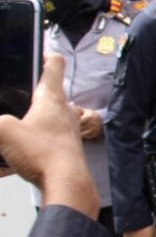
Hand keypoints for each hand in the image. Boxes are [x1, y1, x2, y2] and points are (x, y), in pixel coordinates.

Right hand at [0, 54, 98, 218]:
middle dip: (31, 95)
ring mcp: (68, 130)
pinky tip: (13, 159)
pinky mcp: (65, 149)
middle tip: (15, 97)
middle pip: (49, 93)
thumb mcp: (3, 131)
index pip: (53, 65)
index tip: (37, 52)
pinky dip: (30, 145)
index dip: (44, 55)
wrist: (67, 184)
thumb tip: (0, 124)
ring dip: (31, 121)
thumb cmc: (43, 153)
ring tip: (12, 130)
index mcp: (52, 98)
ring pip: (48, 118)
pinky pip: (45, 141)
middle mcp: (64, 111)